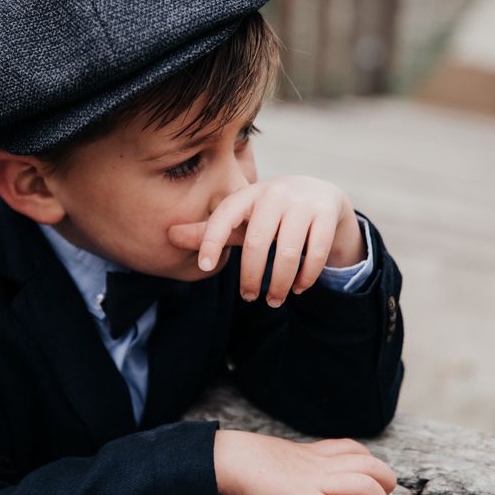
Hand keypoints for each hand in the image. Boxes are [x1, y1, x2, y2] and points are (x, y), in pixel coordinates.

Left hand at [167, 175, 366, 304]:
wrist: (320, 195)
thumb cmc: (269, 213)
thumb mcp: (241, 220)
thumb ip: (209, 231)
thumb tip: (168, 234)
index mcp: (247, 194)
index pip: (223, 216)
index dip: (211, 240)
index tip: (205, 267)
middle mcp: (273, 194)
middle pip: (255, 242)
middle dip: (250, 276)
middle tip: (249, 298)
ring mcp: (302, 202)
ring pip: (286, 253)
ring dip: (278, 283)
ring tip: (273, 300)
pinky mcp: (326, 214)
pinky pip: (313, 254)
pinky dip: (305, 278)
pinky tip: (297, 289)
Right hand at [214, 430, 396, 494]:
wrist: (224, 458)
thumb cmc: (244, 460)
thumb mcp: (279, 456)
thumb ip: (296, 465)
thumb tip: (297, 482)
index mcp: (313, 453)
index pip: (356, 449)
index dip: (368, 468)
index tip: (360, 489)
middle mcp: (319, 464)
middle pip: (375, 465)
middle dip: (386, 488)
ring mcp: (313, 480)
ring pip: (368, 485)